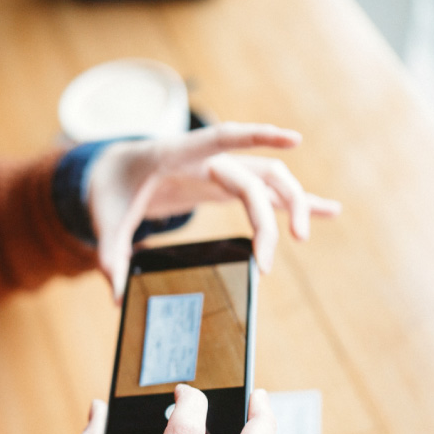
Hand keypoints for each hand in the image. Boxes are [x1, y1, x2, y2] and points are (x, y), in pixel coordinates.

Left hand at [87, 122, 341, 299]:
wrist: (116, 170)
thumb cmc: (112, 188)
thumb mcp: (104, 218)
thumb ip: (110, 254)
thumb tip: (115, 296)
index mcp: (177, 153)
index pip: (222, 139)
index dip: (257, 137)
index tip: (294, 139)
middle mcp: (208, 159)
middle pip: (253, 177)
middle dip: (267, 216)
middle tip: (267, 262)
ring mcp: (222, 170)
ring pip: (270, 180)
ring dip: (293, 204)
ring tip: (303, 238)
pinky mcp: (228, 185)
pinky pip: (269, 192)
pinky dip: (297, 201)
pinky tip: (329, 210)